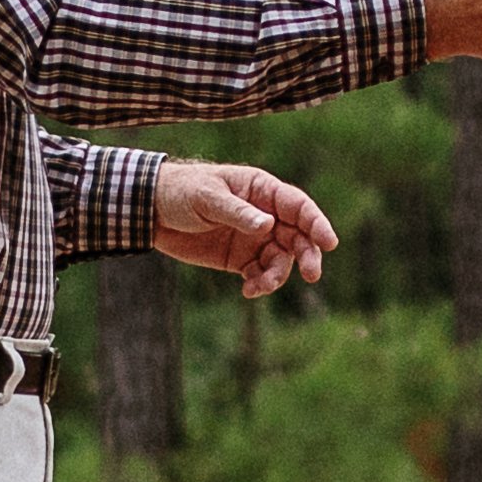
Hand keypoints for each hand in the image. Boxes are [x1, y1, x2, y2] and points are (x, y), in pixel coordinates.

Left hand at [151, 159, 338, 299]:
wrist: (151, 210)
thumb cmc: (182, 191)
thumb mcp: (207, 197)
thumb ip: (238, 212)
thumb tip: (268, 225)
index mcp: (261, 190)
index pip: (298, 206)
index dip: (317, 223)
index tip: (330, 242)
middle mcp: (265, 215)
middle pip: (298, 236)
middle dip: (308, 255)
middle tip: (313, 274)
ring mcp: (254, 239)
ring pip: (281, 260)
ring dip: (277, 276)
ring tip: (258, 286)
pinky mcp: (240, 259)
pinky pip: (260, 274)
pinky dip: (260, 285)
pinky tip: (248, 291)